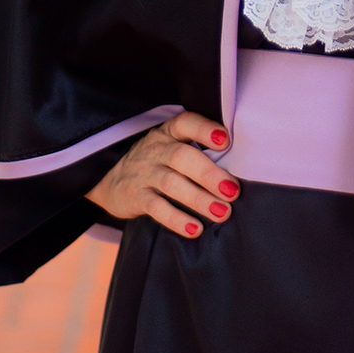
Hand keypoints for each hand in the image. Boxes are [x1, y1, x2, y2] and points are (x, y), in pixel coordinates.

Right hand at [88, 111, 239, 237]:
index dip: (205, 129)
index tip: (226, 140)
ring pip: (171, 184)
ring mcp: (144, 173)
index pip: (186, 123)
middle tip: (232, 191)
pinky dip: (176, 219)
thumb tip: (242, 170)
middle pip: (182, 157)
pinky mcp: (135, 197)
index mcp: (170, 133)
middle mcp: (156, 149)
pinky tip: (195, 229)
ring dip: (199, 199)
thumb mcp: (173, 147)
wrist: (111, 180)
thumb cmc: (158, 162)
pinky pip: (156, 208)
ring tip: (222, 213)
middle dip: (209, 174)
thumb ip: (200, 152)